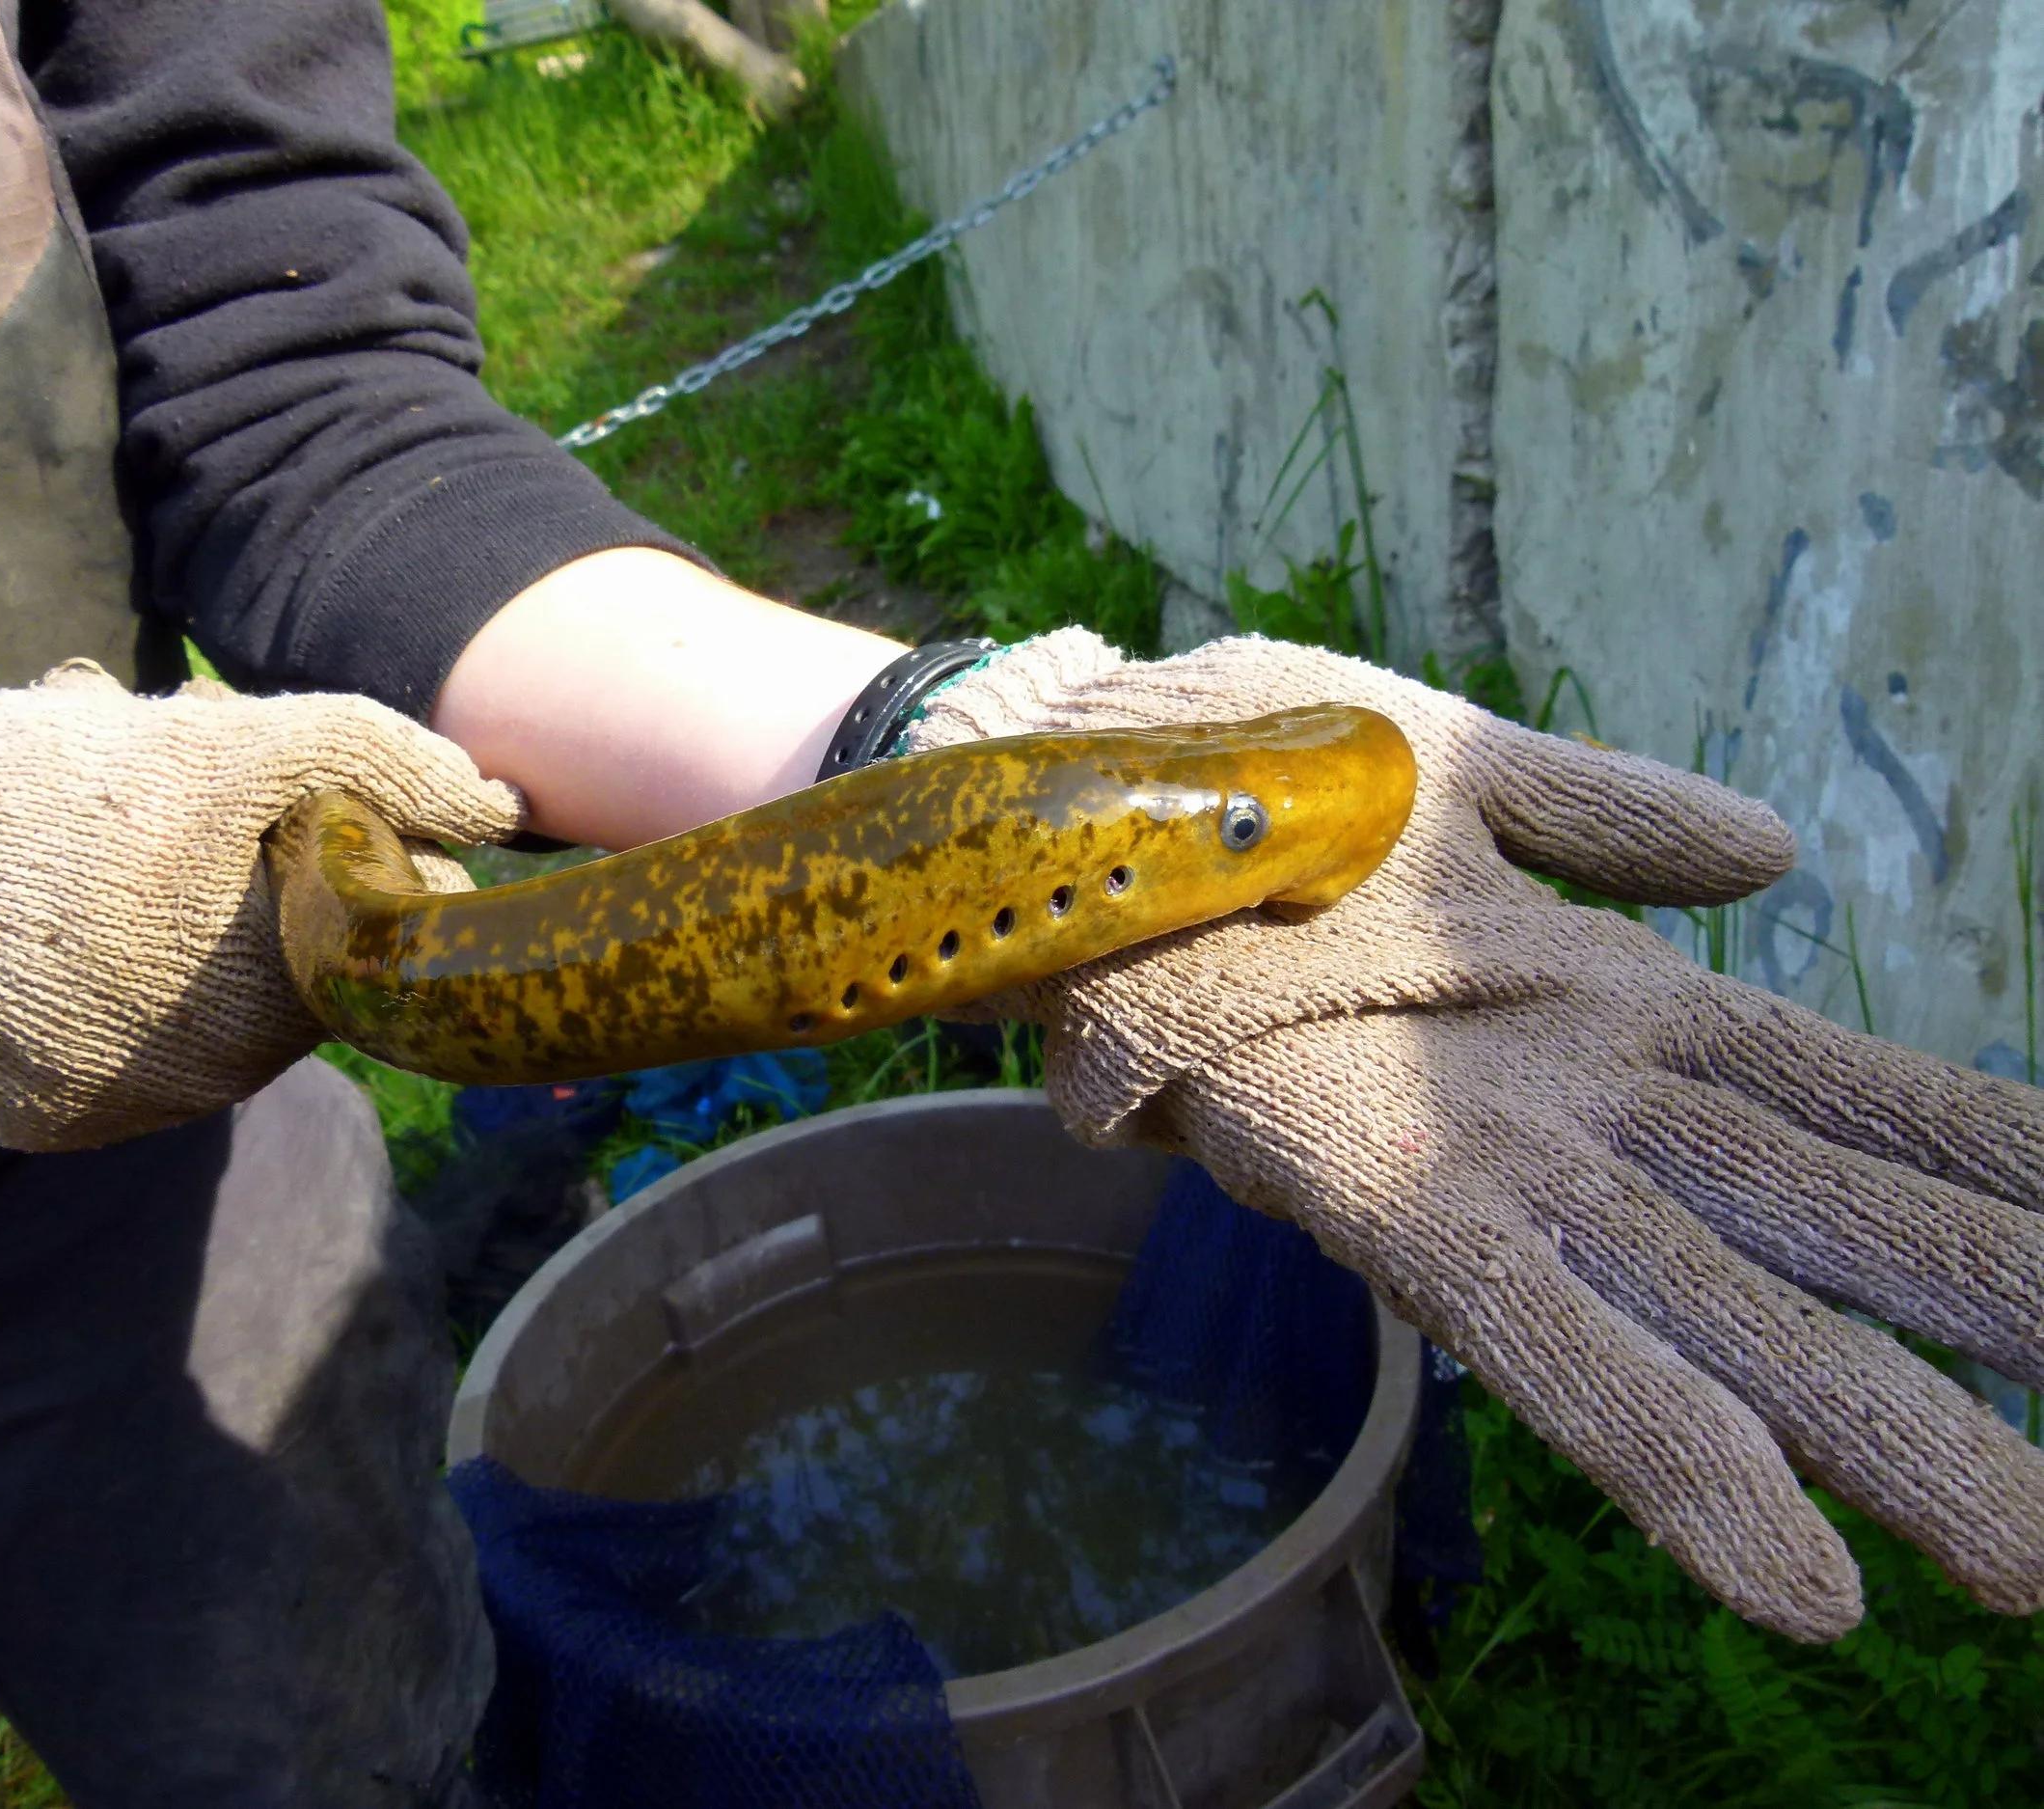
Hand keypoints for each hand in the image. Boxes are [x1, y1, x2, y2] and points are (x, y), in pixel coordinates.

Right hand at [0, 666, 521, 1150]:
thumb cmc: (52, 792)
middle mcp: (224, 1072)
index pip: (383, 934)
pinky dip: (110, 989)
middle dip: (263, 890)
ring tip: (107, 866)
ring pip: (215, 1011)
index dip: (355, 857)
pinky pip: (128, 1051)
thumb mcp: (229, 744)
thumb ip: (376, 762)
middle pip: (297, 971)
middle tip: (178, 824)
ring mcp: (139, 1106)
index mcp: (284, 990)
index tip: (293, 810)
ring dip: (186, 934)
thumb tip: (502, 806)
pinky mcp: (62, 1121)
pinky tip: (56, 929)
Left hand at [907, 628, 2043, 1640]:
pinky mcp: (1363, 1179)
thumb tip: (1774, 857)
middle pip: (1817, 1233)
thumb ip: (1612, 819)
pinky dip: (1662, 1441)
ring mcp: (1482, 1150)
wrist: (1055, 788)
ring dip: (1869, 1439)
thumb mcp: (1460, 767)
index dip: (1997, 1171)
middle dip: (1978, 1345)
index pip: (1849, 1102)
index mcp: (1617, 1005)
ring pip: (1712, 1313)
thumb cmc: (1252, 775)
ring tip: (2025, 1564)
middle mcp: (1578, 1103)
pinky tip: (1787, 1567)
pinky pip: (1534, 1322)